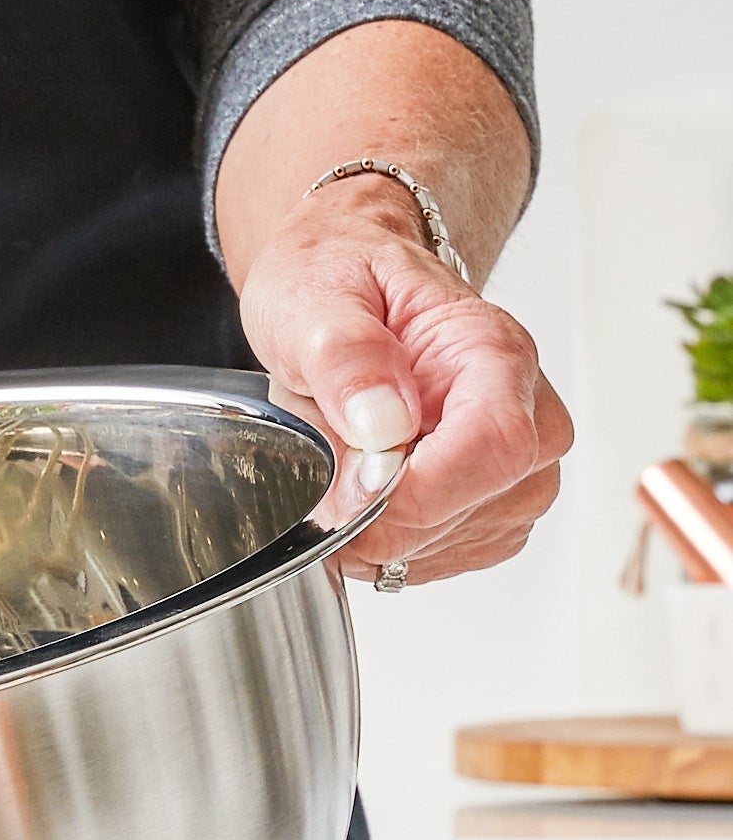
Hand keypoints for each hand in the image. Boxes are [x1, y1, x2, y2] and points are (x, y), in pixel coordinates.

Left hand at [237, 173, 572, 585]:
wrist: (342, 289)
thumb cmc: (338, 284)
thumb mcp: (313, 300)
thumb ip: (347, 355)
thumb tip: (382, 421)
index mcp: (493, 351)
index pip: (499, 443)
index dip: (423, 490)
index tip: (352, 496)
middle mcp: (526, 412)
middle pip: (482, 503)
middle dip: (387, 516)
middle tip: (320, 480)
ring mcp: (517, 468)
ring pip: (462, 539)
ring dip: (383, 533)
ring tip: (338, 476)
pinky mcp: (490, 507)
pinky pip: (446, 555)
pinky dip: (390, 547)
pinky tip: (359, 505)